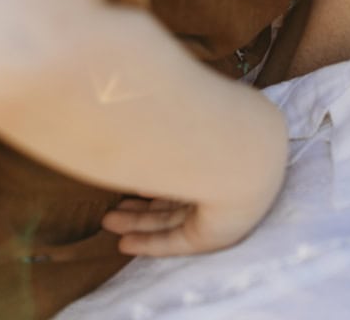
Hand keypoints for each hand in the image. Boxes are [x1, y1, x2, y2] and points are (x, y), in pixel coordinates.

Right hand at [102, 124, 286, 257]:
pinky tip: (125, 243)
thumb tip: (144, 106)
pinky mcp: (214, 234)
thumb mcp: (185, 107)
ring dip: (140, 221)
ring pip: (173, 218)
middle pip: (177, 195)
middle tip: (114, 205)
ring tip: (109, 221)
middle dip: (143, 203)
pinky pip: (178, 241)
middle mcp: (225, 177)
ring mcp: (223, 207)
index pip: (187, 165)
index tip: (132, 174)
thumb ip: (166, 115)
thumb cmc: (212, 115)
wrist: (240, 147)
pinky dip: (151, 242)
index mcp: (222, 145)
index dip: (157, 171)